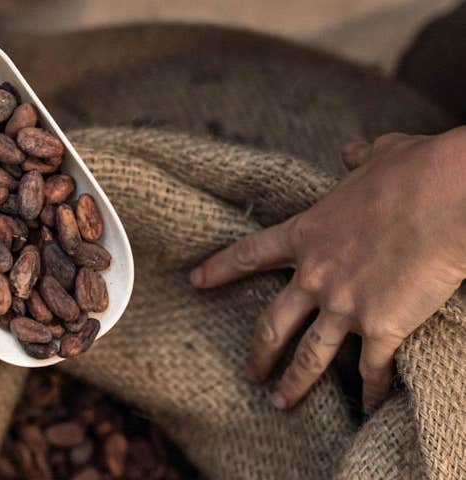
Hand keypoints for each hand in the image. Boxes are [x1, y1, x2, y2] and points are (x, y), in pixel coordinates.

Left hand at [190, 127, 465, 411]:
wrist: (447, 199)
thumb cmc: (416, 172)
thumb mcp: (380, 155)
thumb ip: (358, 160)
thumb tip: (351, 152)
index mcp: (307, 234)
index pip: (250, 255)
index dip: (219, 269)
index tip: (195, 281)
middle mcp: (316, 276)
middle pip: (272, 323)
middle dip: (258, 352)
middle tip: (250, 373)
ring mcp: (344, 305)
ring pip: (310, 356)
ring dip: (294, 382)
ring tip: (280, 402)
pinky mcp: (382, 327)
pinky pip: (372, 369)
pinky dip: (371, 391)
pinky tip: (370, 408)